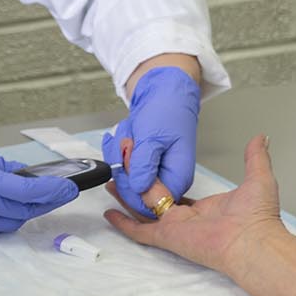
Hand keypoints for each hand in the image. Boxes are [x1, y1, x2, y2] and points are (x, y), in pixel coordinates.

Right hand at [0, 134, 78, 234]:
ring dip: (30, 210)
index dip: (55, 190)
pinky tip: (14, 204)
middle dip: (49, 200)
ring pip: (14, 221)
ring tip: (41, 196)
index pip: (31, 192)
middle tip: (64, 190)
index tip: (72, 186)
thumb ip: (1, 166)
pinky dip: (11, 216)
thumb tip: (22, 174)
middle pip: (27, 209)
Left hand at [103, 65, 200, 217]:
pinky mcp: (143, 164)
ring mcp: (154, 172)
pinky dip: (117, 148)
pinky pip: (120, 165)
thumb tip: (139, 189)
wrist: (163, 93)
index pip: (148, 202)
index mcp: (178, 177)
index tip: (126, 161)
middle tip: (129, 141)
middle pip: (132, 189)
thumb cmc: (165, 111)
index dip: (130, 185)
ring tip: (131, 133)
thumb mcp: (152, 137)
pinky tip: (124, 135)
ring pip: (123, 176)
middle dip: (123, 162)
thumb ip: (144, 165)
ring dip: (119, 152)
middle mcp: (167, 179)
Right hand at [105, 134, 285, 277]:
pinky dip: (123, 223)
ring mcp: (174, 228)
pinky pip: (138, 230)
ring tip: (110, 183)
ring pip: (142, 211)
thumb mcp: (258, 178)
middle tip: (122, 172)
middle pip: (154, 200)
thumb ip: (255, 157)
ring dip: (125, 197)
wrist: (252, 241)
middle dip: (136, 186)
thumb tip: (260, 138)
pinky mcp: (166, 237)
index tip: (149, 168)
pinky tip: (110, 215)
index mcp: (204, 208)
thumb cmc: (258, 218)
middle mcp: (186, 218)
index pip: (176, 193)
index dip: (161, 180)